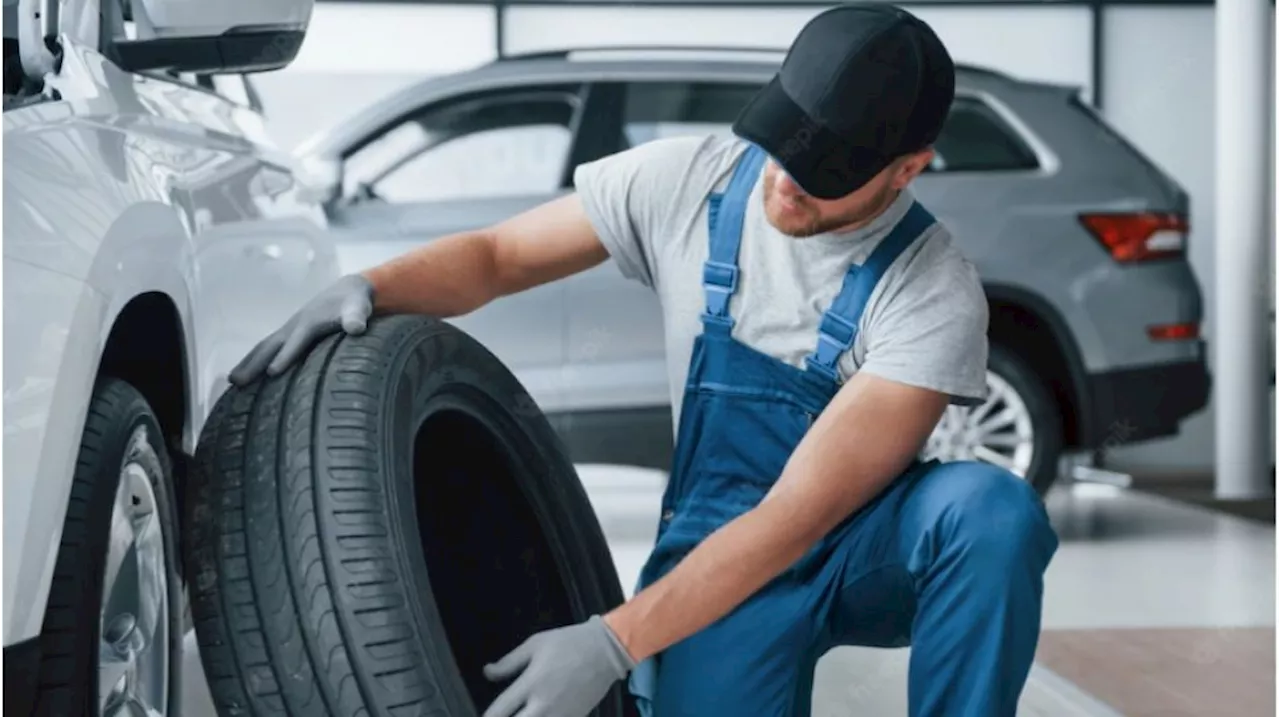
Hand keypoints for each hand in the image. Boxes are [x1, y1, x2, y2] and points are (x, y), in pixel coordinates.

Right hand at [228, 274, 374, 384]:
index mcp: (310, 322)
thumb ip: (357, 316)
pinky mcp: (289, 335)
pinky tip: (247, 375)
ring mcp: (289, 330)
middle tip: (237, 382)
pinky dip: (255, 360)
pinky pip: (269, 348)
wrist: (347, 290)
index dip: (285, 356)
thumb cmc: (354, 302)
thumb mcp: (359, 307)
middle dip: (254, 363)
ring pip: (265, 347)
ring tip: (233, 382)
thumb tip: (357, 327)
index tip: (272, 372)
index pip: (296, 342)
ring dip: (248, 363)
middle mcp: (294, 326)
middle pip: (270, 346)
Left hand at [482, 615, 635, 716]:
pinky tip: (539, 715)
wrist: (606, 651)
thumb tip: (487, 672)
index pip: (499, 711)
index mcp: (531, 683)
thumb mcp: (535, 644)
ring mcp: (561, 715)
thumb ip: (509, 662)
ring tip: (521, 716)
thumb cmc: (569, 643)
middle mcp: (544, 704)